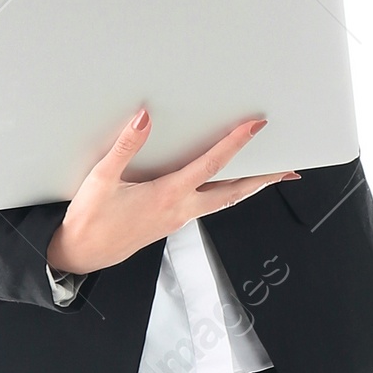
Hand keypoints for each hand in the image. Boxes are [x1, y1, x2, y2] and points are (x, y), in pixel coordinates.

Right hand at [46, 110, 297, 276]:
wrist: (82, 254)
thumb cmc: (91, 219)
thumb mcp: (101, 179)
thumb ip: (125, 146)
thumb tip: (144, 118)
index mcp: (168, 196)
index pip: (211, 165)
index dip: (235, 143)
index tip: (255, 126)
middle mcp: (181, 210)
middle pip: (233, 192)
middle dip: (264, 179)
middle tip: (290, 168)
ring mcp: (179, 219)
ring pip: (225, 202)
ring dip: (250, 188)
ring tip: (270, 176)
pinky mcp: (172, 223)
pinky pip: (210, 206)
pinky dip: (228, 193)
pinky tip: (228, 185)